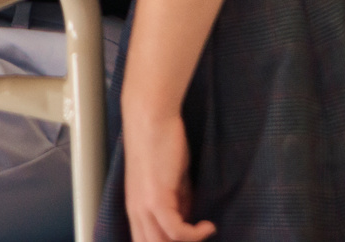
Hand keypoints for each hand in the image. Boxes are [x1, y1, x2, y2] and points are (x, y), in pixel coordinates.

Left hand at [120, 105, 214, 241]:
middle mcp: (136, 211)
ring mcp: (143, 206)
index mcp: (136, 207)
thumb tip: (189, 219)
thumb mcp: (172, 180)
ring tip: (206, 232)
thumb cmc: (161, 141)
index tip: (192, 238)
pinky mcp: (155, 199)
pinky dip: (195, 234)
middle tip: (199, 238)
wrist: (151, 115)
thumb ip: (178, 201)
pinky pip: (177, 231)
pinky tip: (208, 226)